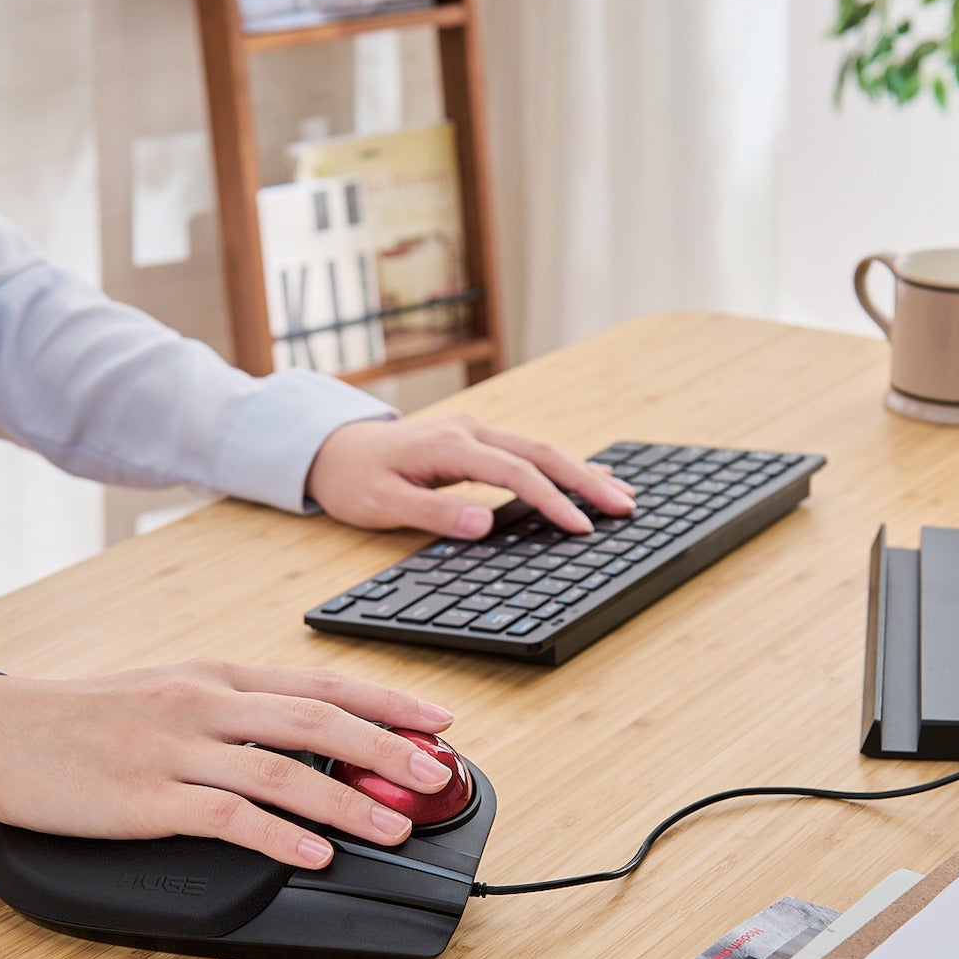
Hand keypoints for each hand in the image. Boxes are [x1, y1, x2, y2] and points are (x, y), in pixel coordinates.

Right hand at [0, 661, 460, 867]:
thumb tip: (315, 736)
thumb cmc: (93, 717)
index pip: (322, 682)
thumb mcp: (176, 693)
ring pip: (282, 771)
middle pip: (317, 721)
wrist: (3, 733)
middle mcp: (207, 705)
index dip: (388, 701)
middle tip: (433, 775)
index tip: (438, 718)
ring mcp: (177, 751)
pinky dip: (280, 835)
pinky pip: (228, 817)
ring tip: (392, 827)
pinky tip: (314, 853)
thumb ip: (241, 711)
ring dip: (347, 803)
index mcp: (219, 677)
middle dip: (386, 748)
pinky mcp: (147, 799)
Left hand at [307, 414, 636, 537]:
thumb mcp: (383, 503)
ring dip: (582, 471)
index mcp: (451, 445)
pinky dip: (562, 465)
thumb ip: (434, 512)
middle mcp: (471, 430)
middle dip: (587, 480)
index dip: (552, 501)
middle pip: (542, 452)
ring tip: (622, 494)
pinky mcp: (476, 440)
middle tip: (626, 507)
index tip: (581, 528)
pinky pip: (528, 451)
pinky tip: (587, 476)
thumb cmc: (354, 478)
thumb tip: (484, 523)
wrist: (332, 447)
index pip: (516, 472)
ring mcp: (476, 431)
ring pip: (541, 448)